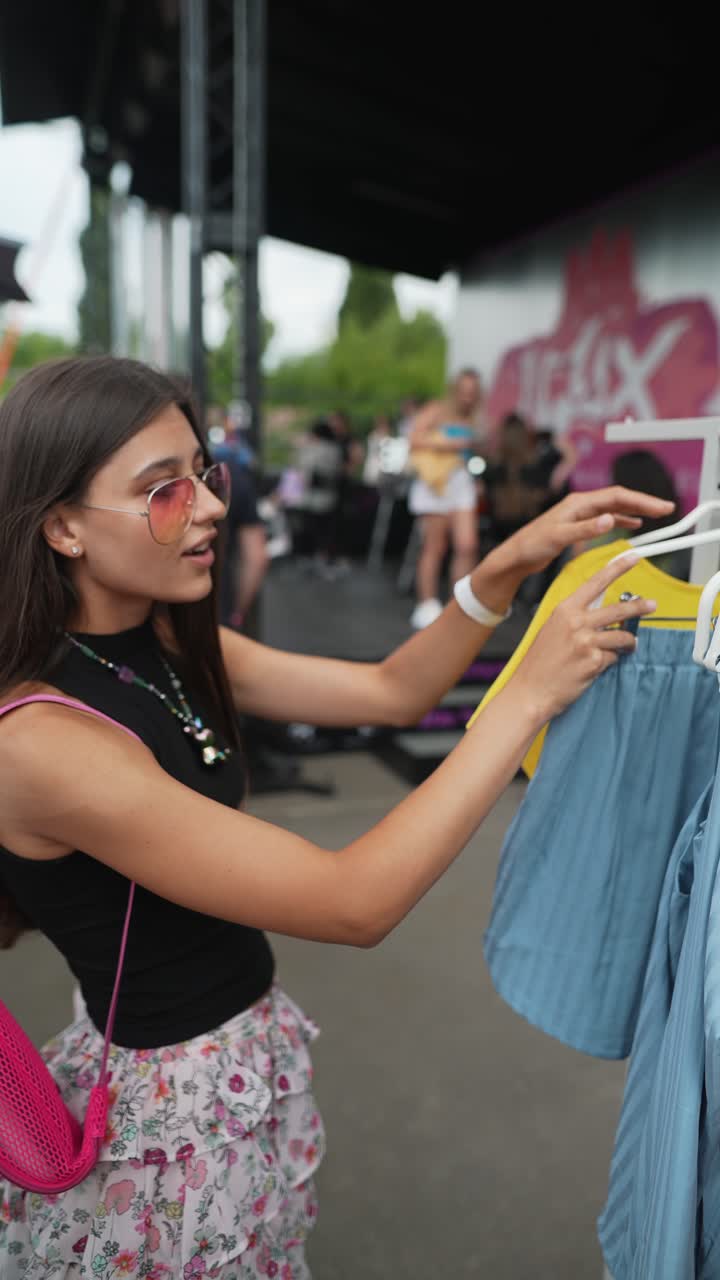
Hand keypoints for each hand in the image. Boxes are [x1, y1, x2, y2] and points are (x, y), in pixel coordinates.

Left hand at [488, 485, 674, 579]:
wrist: (516, 555)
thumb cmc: (531, 545)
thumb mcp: (559, 537)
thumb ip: (585, 529)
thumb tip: (610, 520)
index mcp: (578, 503)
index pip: (616, 496)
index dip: (641, 500)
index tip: (660, 507)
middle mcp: (581, 505)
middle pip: (619, 498)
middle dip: (644, 502)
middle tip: (667, 509)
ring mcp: (580, 514)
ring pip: (614, 507)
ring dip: (635, 509)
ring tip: (656, 514)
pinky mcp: (578, 525)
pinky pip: (607, 518)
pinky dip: (622, 519)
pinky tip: (632, 523)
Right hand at [509, 554, 654, 723]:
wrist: (530, 690)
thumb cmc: (540, 663)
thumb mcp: (553, 629)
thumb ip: (575, 618)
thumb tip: (601, 613)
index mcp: (565, 609)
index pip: (596, 582)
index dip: (617, 568)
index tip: (632, 557)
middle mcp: (576, 622)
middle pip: (618, 609)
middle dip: (639, 607)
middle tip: (651, 605)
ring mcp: (586, 642)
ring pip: (622, 635)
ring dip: (628, 642)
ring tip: (628, 646)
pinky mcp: (594, 661)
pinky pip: (613, 657)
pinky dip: (609, 662)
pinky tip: (597, 666)